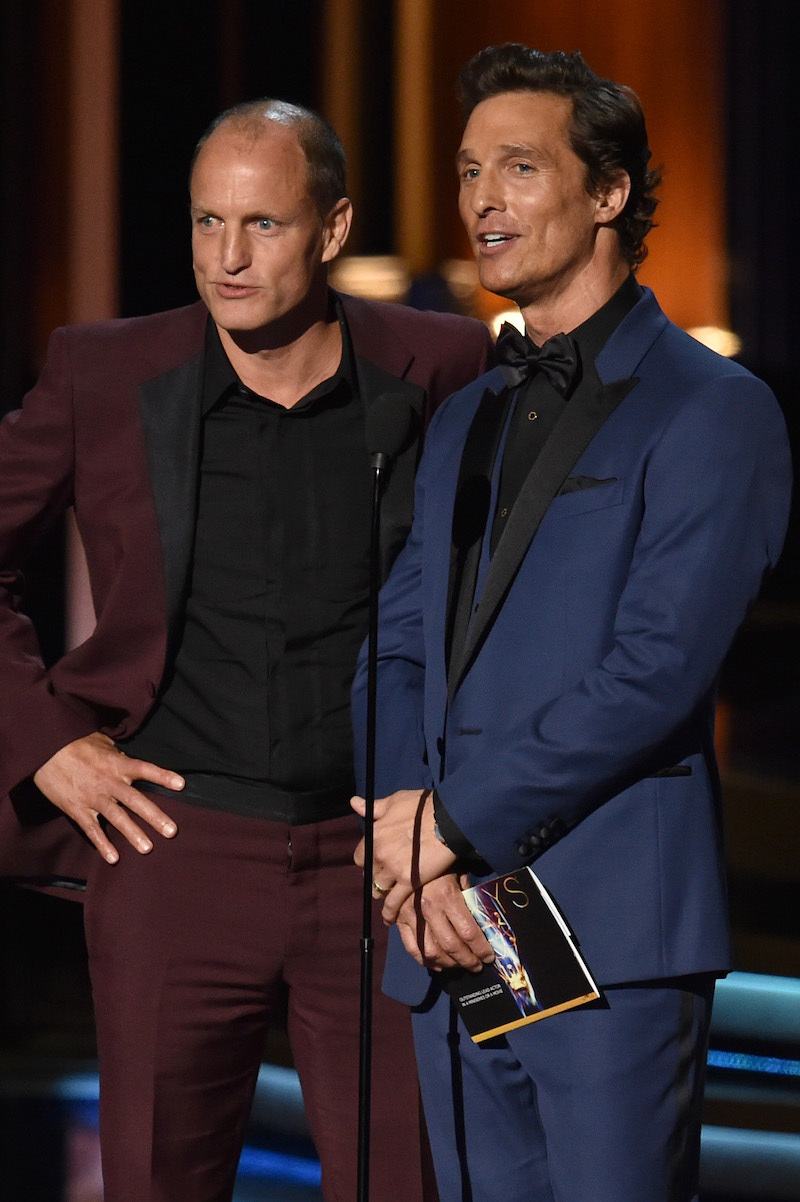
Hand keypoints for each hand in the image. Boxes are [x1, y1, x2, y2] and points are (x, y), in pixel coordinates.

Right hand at [33, 732, 182, 862]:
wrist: (43, 749)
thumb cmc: (73, 741)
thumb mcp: (100, 740)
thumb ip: (117, 753)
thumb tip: (128, 758)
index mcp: (116, 763)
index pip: (145, 769)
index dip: (163, 776)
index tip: (181, 785)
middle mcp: (108, 782)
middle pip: (136, 801)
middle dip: (155, 817)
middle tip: (172, 831)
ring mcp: (93, 798)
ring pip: (117, 818)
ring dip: (132, 834)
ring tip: (148, 848)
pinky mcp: (77, 809)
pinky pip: (92, 829)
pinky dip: (102, 844)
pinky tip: (114, 858)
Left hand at [351, 789, 456, 922]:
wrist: (448, 820)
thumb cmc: (423, 807)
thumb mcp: (395, 802)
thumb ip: (374, 808)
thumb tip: (354, 803)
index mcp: (374, 835)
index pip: (360, 856)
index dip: (368, 860)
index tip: (376, 861)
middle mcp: (379, 854)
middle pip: (369, 873)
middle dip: (376, 875)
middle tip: (384, 877)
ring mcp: (393, 870)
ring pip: (380, 888)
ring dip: (383, 891)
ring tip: (388, 894)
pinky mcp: (409, 882)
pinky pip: (393, 902)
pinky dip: (390, 911)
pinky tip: (389, 918)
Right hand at [396, 874, 494, 972]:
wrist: (409, 857)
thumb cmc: (440, 865)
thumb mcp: (459, 875)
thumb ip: (469, 898)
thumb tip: (483, 922)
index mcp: (446, 896)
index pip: (468, 931)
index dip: (481, 949)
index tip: (489, 957)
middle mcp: (428, 909)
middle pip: (451, 945)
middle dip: (468, 961)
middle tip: (477, 966)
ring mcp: (412, 916)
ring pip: (431, 952)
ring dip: (449, 964)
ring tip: (460, 966)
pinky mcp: (400, 920)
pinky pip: (412, 948)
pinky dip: (426, 961)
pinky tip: (439, 964)